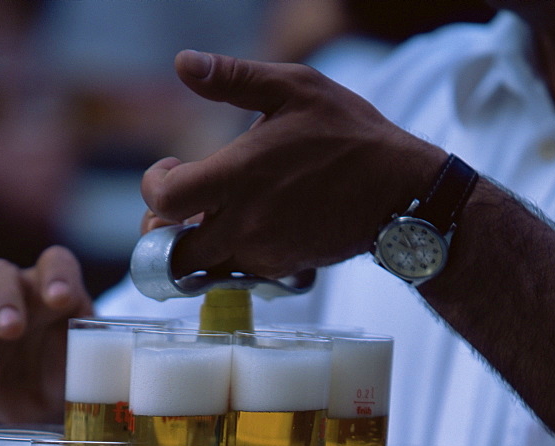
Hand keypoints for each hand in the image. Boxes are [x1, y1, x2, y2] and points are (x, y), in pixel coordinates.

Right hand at [0, 246, 92, 424]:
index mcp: (57, 290)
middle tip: (13, 329)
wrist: (53, 409)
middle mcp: (19, 297)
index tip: (61, 299)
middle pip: (0, 277)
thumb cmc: (79, 376)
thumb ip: (107, 364)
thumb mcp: (98, 368)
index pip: (56, 263)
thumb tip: (128, 393)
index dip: (56, 275)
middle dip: (5, 301)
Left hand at [140, 50, 445, 278]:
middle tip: (179, 209)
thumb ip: (234, 78)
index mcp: (237, 177)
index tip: (172, 168)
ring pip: (205, 268)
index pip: (163, 201)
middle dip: (164, 234)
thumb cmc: (350, 134)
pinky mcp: (282, 269)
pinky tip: (251, 226)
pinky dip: (233, 255)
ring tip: (215, 215)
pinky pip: (239, 272)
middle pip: (173, 253)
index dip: (154, 188)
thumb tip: (183, 63)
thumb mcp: (295, 88)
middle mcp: (244, 224)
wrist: (400, 193)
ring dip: (198, 246)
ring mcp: (263, 253)